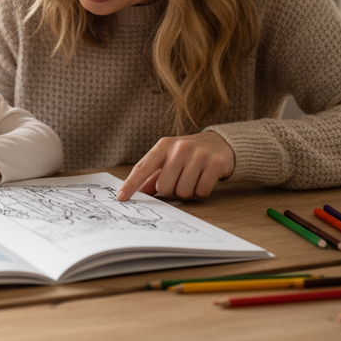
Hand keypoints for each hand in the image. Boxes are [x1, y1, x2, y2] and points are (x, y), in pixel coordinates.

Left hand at [116, 131, 234, 200]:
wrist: (220, 143)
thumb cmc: (188, 154)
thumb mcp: (168, 158)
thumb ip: (152, 175)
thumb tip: (138, 191)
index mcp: (163, 146)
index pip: (143, 167)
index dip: (131, 184)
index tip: (121, 197)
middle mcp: (179, 148)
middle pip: (164, 187)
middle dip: (171, 190)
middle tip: (180, 179)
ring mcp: (198, 155)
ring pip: (183, 192)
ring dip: (188, 191)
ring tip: (193, 178)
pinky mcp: (214, 164)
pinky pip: (201, 192)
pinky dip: (201, 192)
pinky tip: (204, 179)